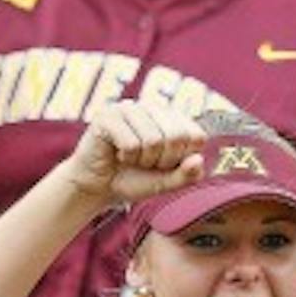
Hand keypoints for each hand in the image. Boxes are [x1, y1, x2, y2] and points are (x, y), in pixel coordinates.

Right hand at [61, 101, 206, 203]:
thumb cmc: (133, 180)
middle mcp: (153, 107)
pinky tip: (117, 155)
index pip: (196, 135)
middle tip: (146, 163)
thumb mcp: (166, 183)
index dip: (182, 159)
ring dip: (142, 160)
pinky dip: (126, 158)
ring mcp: (130, 108)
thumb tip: (198, 159)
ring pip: (153, 140)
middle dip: (162, 161)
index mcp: (172, 117)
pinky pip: (131, 143)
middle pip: (176, 136)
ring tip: (130, 159)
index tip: (165, 164)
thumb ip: (187, 175)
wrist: (97, 188)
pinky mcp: (108, 115)